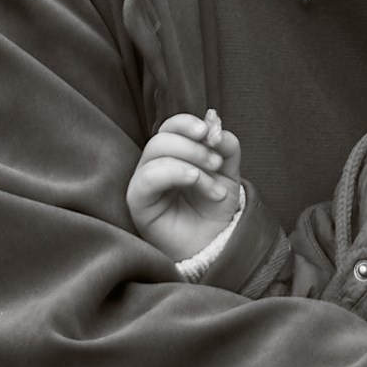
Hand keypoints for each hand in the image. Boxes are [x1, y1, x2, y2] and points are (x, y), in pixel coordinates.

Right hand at [128, 110, 242, 261]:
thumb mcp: (229, 173)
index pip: (171, 127)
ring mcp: (143, 183)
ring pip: (155, 152)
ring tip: (214, 183)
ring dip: (190, 161)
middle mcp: (154, 165)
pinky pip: (147, 177)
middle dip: (193, 146)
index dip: (188, 123)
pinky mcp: (137, 201)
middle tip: (216, 164)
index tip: (209, 132)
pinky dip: (173, 172)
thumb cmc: (215, 210)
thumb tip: (213, 121)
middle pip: (162, 138)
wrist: (214, 245)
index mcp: (173, 155)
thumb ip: (225, 146)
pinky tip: (195, 180)